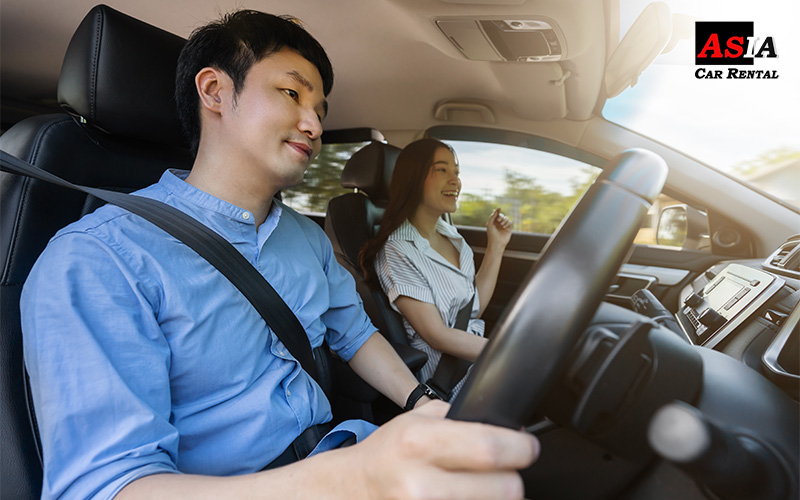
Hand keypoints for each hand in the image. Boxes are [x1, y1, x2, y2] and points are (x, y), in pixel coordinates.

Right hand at [350, 401, 538, 499]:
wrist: (352, 490)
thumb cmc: (386, 454)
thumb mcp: (413, 421)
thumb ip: (456, 416)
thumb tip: (503, 423)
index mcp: (419, 443)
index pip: (490, 447)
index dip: (521, 447)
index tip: (527, 446)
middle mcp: (421, 484)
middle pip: (504, 488)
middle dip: (514, 477)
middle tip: (508, 470)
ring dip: (497, 497)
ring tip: (483, 486)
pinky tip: (469, 497)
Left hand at [486, 208, 511, 249]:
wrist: (496, 243)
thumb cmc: (491, 234)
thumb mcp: (490, 223)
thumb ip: (493, 215)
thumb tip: (499, 208)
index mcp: (493, 222)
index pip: (496, 214)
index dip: (497, 212)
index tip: (498, 211)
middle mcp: (499, 224)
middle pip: (502, 215)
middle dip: (501, 217)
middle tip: (498, 220)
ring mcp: (504, 226)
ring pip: (506, 218)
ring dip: (504, 220)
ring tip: (501, 225)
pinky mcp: (508, 229)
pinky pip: (510, 222)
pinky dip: (507, 223)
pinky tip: (504, 227)